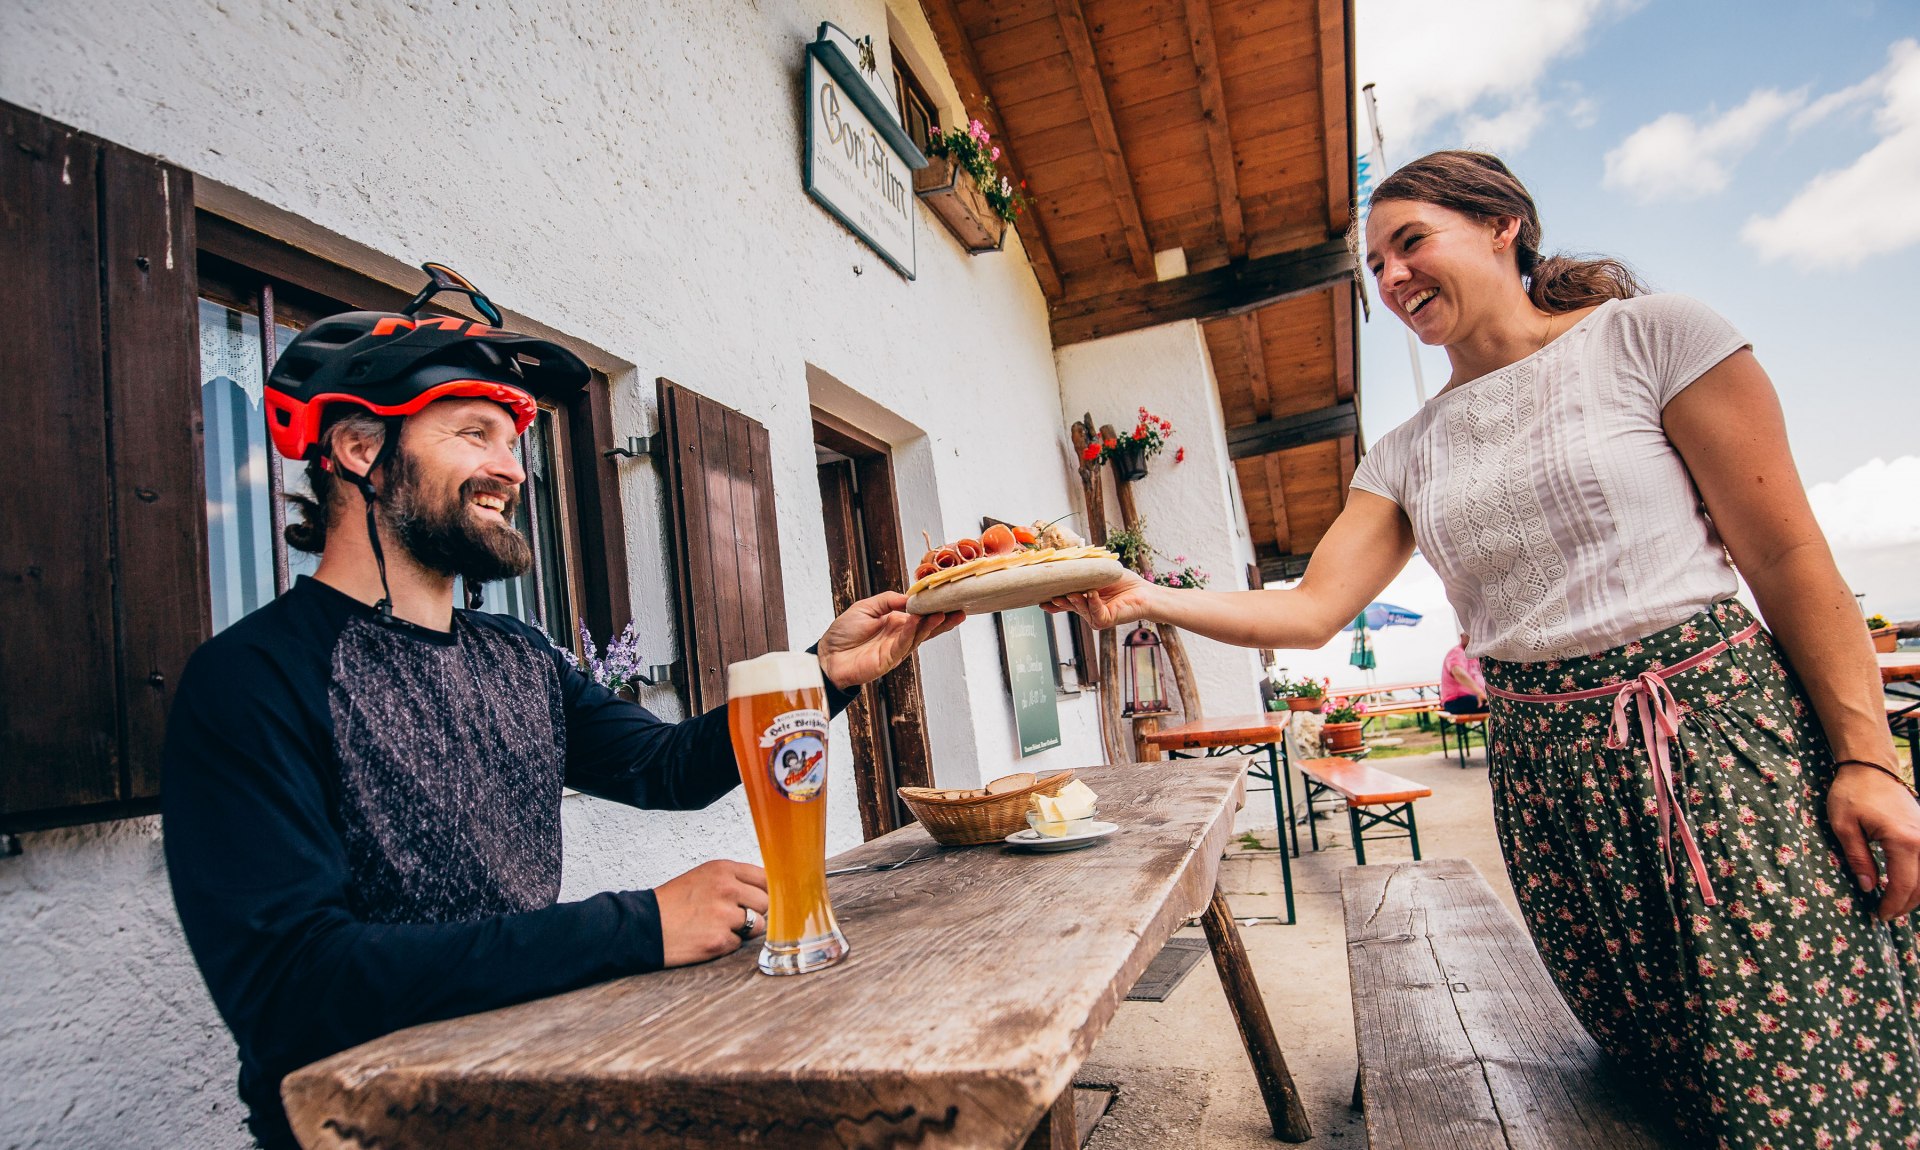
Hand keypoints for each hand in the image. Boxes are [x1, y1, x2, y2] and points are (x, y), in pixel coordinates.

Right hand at [654, 859, 768, 966]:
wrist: (645, 926)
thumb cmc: (674, 902)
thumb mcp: (704, 877)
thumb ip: (735, 879)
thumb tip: (769, 890)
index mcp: (723, 869)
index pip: (766, 878)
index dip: (764, 891)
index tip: (759, 899)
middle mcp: (727, 888)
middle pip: (766, 902)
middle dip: (754, 911)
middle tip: (731, 916)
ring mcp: (724, 915)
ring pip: (758, 925)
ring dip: (743, 930)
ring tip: (718, 926)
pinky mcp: (719, 940)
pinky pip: (739, 944)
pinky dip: (726, 944)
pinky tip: (707, 937)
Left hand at [816, 591, 962, 690]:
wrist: (827, 655)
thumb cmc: (844, 632)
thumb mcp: (867, 606)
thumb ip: (889, 600)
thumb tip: (911, 597)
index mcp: (897, 621)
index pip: (920, 614)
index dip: (935, 607)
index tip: (950, 598)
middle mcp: (900, 635)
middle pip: (927, 627)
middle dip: (944, 619)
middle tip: (960, 609)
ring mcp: (896, 648)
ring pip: (918, 636)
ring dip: (930, 624)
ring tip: (942, 612)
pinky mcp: (889, 659)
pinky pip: (903, 644)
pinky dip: (911, 632)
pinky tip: (917, 621)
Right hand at [1043, 570, 1157, 629]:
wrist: (1143, 591)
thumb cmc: (1123, 581)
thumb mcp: (1099, 572)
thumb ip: (1084, 570)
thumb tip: (1067, 560)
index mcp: (1084, 600)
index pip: (1065, 601)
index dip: (1052, 602)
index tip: (1040, 599)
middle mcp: (1088, 610)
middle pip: (1069, 606)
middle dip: (1059, 602)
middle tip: (1051, 597)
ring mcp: (1096, 617)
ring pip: (1080, 609)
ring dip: (1076, 601)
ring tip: (1072, 593)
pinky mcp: (1106, 620)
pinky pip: (1095, 613)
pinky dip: (1093, 602)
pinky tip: (1092, 593)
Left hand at [1827, 763, 1919, 920]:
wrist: (1870, 768)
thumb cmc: (1852, 794)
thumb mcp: (1844, 827)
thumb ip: (1858, 859)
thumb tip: (1868, 887)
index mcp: (1904, 842)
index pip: (1903, 885)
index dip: (1892, 905)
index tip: (1879, 916)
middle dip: (1905, 905)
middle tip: (1884, 914)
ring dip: (1915, 894)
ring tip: (1893, 903)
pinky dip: (1919, 879)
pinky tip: (1902, 885)